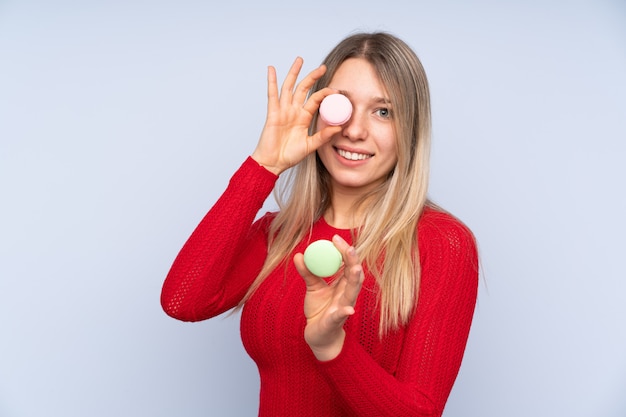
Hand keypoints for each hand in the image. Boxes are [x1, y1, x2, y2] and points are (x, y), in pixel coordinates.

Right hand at [251, 57, 341, 174]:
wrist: (274, 163)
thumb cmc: (290, 156)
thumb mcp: (310, 146)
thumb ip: (323, 136)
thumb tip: (339, 128)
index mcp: (303, 117)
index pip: (316, 100)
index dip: (325, 94)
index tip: (336, 90)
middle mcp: (293, 111)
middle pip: (304, 89)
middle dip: (312, 77)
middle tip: (323, 67)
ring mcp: (283, 111)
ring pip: (289, 87)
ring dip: (294, 73)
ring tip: (300, 60)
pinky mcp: (273, 113)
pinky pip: (272, 95)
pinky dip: (271, 81)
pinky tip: (272, 69)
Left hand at [294, 235, 364, 360]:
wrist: (318, 335)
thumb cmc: (319, 310)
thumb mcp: (312, 288)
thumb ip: (307, 272)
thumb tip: (298, 255)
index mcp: (343, 285)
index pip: (348, 264)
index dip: (344, 251)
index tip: (335, 237)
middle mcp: (347, 295)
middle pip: (354, 275)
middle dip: (352, 260)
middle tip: (347, 246)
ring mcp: (343, 308)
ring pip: (352, 293)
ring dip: (354, 280)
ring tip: (355, 268)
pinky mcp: (335, 322)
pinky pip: (340, 316)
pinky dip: (344, 312)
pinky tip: (348, 309)